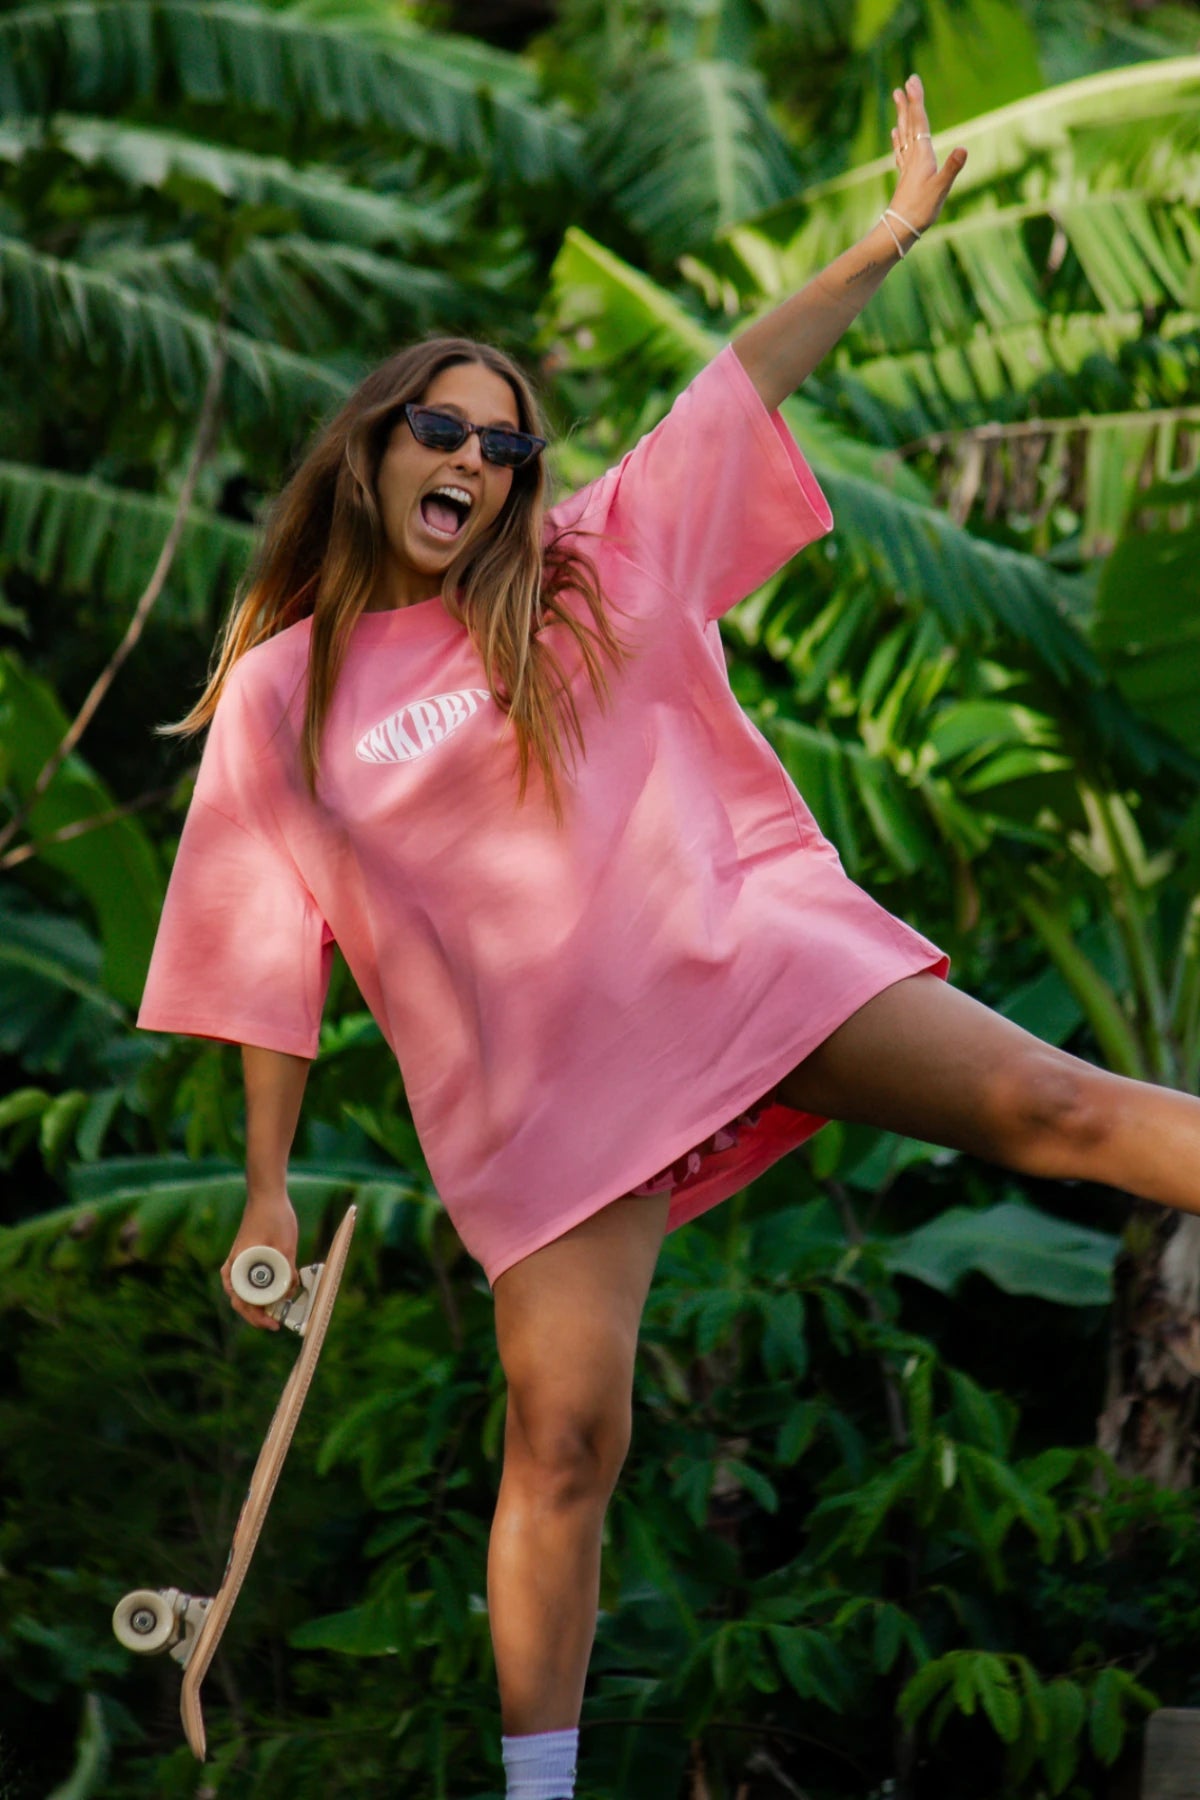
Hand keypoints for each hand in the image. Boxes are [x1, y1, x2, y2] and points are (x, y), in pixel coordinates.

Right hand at [220, 1194, 299, 1331]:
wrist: (267, 1196)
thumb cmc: (273, 1218)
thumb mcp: (286, 1245)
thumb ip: (287, 1268)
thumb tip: (290, 1291)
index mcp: (237, 1266)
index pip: (242, 1302)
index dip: (256, 1317)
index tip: (272, 1324)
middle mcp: (234, 1268)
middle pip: (243, 1301)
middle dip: (259, 1315)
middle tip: (276, 1324)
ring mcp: (239, 1264)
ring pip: (248, 1293)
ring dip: (262, 1303)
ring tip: (280, 1309)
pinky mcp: (248, 1260)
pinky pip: (252, 1282)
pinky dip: (264, 1290)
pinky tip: (280, 1292)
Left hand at [889, 72, 967, 236]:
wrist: (900, 229)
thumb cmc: (921, 210)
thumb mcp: (941, 188)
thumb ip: (952, 168)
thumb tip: (964, 148)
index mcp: (922, 155)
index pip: (919, 122)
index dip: (916, 101)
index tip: (912, 81)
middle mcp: (912, 157)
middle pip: (909, 123)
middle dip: (908, 102)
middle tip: (906, 82)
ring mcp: (907, 166)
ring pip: (903, 134)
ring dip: (901, 115)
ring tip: (896, 97)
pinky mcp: (904, 176)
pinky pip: (900, 151)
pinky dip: (898, 139)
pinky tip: (894, 133)